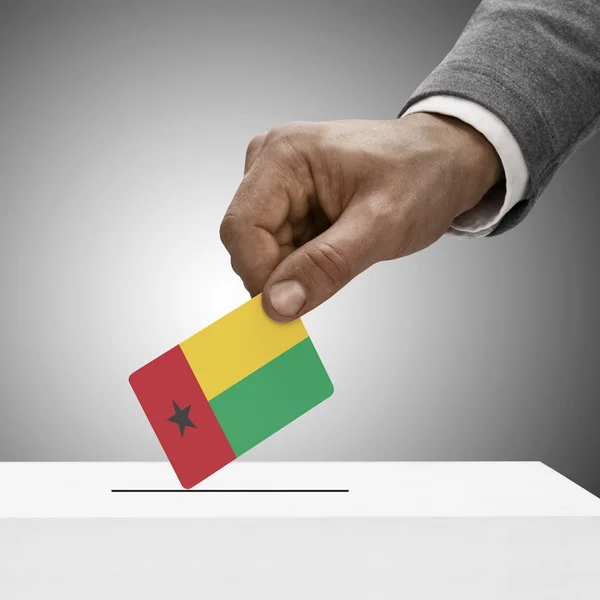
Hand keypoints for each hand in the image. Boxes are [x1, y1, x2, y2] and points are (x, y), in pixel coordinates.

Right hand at [220, 114, 502, 321]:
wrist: (442, 161)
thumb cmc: (421, 176)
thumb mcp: (381, 225)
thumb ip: (326, 265)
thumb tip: (277, 304)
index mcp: (284, 155)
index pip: (241, 229)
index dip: (260, 275)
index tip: (289, 308)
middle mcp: (270, 163)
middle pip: (248, 242)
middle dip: (283, 272)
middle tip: (333, 273)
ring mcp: (276, 182)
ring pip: (261, 250)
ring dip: (297, 267)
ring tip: (344, 249)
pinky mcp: (287, 200)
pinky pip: (278, 247)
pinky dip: (303, 262)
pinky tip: (336, 246)